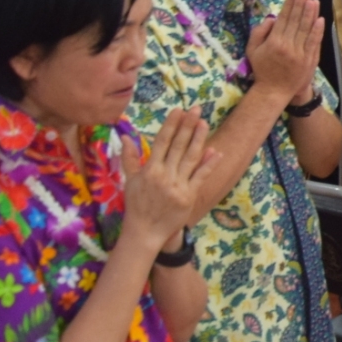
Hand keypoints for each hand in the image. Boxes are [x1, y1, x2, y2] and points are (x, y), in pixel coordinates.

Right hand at [121, 109, 219, 250]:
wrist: (145, 231)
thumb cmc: (137, 205)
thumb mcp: (129, 180)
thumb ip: (129, 158)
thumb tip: (125, 137)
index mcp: (150, 169)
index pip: (162, 141)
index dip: (171, 125)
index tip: (178, 110)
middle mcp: (164, 175)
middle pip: (178, 146)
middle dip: (187, 126)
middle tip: (196, 109)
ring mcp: (177, 186)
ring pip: (190, 158)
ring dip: (198, 139)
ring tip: (204, 123)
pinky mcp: (188, 196)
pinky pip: (200, 177)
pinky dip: (208, 164)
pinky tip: (216, 152)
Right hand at [248, 0, 325, 105]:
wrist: (274, 92)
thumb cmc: (262, 69)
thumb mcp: (252, 50)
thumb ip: (259, 32)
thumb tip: (272, 18)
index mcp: (273, 42)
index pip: (284, 18)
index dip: (290, 4)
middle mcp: (287, 46)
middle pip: (295, 21)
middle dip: (301, 4)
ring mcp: (300, 53)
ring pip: (306, 30)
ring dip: (310, 14)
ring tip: (314, 0)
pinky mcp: (309, 60)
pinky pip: (314, 43)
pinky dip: (317, 31)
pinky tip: (320, 19)